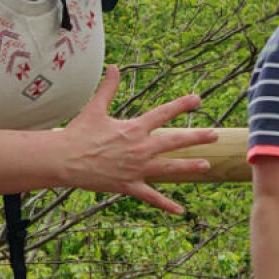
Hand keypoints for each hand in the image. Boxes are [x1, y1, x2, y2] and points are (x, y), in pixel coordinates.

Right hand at [56, 66, 216, 213]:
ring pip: (169, 168)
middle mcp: (140, 148)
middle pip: (175, 141)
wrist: (65, 159)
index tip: (197, 99)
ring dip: (189, 167)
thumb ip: (108, 88)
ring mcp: (136, 168)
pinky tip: (180, 211)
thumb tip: (113, 66)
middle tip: (214, 134)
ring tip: (207, 166)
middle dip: (196, 137)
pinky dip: (166, 205)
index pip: (163, 113)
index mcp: (134, 128)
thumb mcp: (95, 108)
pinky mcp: (129, 185)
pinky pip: (151, 197)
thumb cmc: (78, 133)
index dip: (181, 105)